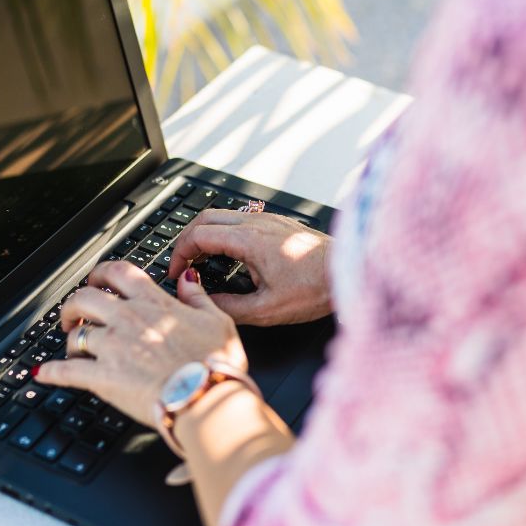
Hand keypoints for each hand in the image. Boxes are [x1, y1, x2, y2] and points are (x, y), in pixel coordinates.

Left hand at [32, 261, 245, 424]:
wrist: (205, 398)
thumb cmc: (215, 364)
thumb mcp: (218, 321)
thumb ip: (197, 297)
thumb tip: (187, 279)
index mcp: (154, 304)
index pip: (118, 273)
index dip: (101, 273)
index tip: (97, 280)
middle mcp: (128, 320)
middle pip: (85, 298)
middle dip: (74, 304)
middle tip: (74, 314)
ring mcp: (112, 347)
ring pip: (76, 334)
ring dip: (69, 339)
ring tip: (71, 345)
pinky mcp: (102, 377)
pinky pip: (67, 371)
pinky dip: (51, 372)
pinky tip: (43, 374)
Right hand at [168, 211, 331, 326]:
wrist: (349, 272)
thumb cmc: (316, 288)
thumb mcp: (267, 309)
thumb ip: (229, 307)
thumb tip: (205, 303)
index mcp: (249, 239)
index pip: (198, 235)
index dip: (179, 254)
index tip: (175, 273)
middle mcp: (256, 222)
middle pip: (204, 218)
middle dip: (186, 240)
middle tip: (181, 265)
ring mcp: (267, 219)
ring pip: (222, 215)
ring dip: (204, 234)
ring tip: (200, 261)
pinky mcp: (277, 223)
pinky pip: (239, 219)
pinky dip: (223, 232)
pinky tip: (227, 254)